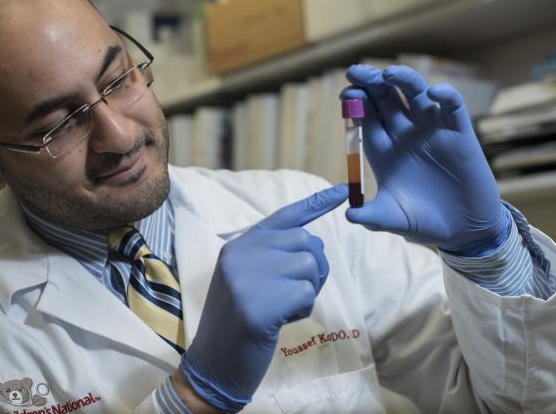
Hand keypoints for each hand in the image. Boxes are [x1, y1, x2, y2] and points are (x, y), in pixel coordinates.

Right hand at [179, 184, 347, 411]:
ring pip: (308, 264)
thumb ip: (272, 257)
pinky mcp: (258, 305)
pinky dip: (304, 308)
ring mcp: (246, 278)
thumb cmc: (237, 323)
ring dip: (309, 288)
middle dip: (315, 265)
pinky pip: (306, 292)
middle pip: (304, 240)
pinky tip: (283, 320)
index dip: (316, 203)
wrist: (212, 365)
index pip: (284, 216)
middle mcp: (240, 254)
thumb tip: (313, 242)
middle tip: (301, 291)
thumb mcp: (247, 280)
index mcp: (238, 246)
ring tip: (287, 307)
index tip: (343, 192)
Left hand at [342, 64, 509, 253]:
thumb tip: (349, 215)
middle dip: (371, 83)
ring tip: (388, 74)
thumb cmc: (424, 222)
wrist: (463, 230)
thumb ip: (372, 216)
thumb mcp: (394, 219)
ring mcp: (431, 131)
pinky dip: (445, 95)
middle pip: (385, 99)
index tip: (347, 94)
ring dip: (403, 80)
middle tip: (357, 72)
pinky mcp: (459, 134)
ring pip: (415, 94)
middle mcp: (405, 134)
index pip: (366, 118)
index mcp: (384, 150)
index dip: (356, 103)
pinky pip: (452, 107)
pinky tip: (435, 93)